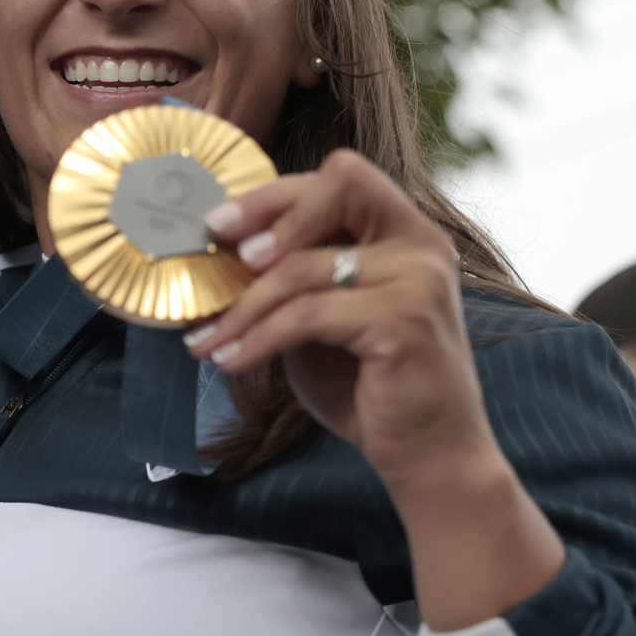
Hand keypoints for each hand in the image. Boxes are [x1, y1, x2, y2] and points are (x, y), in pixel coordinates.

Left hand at [185, 148, 563, 630]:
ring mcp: (419, 279)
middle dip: (269, 210)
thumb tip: (219, 253)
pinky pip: (306, 315)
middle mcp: (421, 243)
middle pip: (340, 183)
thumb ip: (291, 280)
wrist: (429, 458)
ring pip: (302, 268)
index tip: (221, 224)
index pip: (341, 178)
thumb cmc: (370, 388)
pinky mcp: (404, 322)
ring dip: (242, 308)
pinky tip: (231, 360)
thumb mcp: (322, 320)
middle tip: (221, 249)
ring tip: (206, 341)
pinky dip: (258, 338)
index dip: (275, 195)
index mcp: (405, 233)